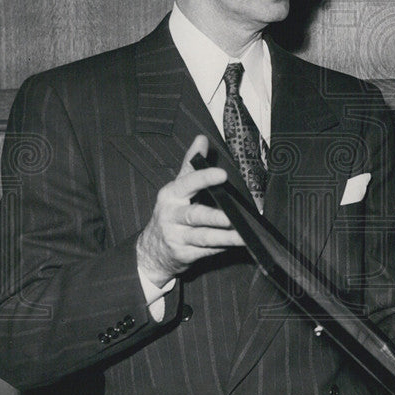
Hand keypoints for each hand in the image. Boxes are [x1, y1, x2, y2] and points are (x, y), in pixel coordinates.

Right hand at [136, 135, 243, 285]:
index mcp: (171, 195)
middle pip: (194, 215)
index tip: (222, 174)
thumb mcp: (177, 188)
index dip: (204, 179)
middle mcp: (171, 216)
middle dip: (214, 216)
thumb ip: (190, 165)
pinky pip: (207, 251)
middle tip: (232, 216)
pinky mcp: (184, 255)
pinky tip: (236, 243)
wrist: (152, 251)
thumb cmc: (170, 213)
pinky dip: (222, 247)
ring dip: (225, 237)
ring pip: (204, 237)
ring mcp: (177, 237)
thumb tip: (201, 139)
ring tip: (242, 235)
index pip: (187, 183)